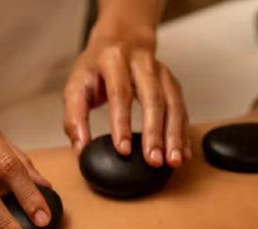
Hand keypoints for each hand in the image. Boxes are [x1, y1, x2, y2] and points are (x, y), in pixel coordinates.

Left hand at [64, 29, 190, 167]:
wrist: (121, 38)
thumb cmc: (97, 67)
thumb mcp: (76, 86)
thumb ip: (75, 118)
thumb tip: (80, 149)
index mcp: (114, 60)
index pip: (120, 93)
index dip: (122, 122)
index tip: (123, 149)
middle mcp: (142, 63)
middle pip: (153, 98)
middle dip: (155, 133)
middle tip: (153, 160)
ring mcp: (161, 71)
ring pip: (173, 103)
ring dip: (174, 135)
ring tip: (173, 161)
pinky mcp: (172, 82)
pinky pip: (181, 108)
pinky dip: (182, 132)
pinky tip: (182, 152)